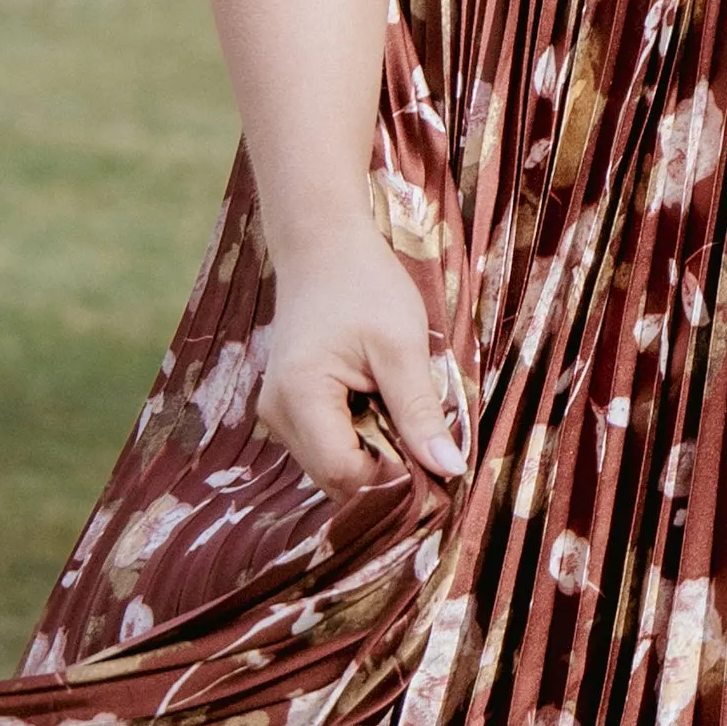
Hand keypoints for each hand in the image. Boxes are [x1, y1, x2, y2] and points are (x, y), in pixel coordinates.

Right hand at [256, 232, 469, 497]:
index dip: (392, 481)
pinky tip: (385, 413)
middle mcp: (277, 414)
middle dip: (385, 474)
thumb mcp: (402, 346)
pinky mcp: (289, 408)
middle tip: (429, 445)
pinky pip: (327, 445)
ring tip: (407, 423)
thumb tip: (449, 470)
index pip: (344, 474)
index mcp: (300, 396)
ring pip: (332, 467)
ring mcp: (278, 413)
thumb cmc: (364, 284)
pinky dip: (361, 442)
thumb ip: (420, 412)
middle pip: (335, 478)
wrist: (323, 244)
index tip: (436, 465)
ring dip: (375, 458)